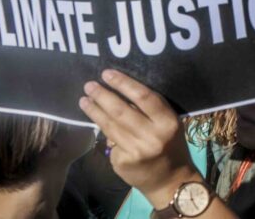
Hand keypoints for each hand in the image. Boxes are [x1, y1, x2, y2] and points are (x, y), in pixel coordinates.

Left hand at [79, 70, 200, 208]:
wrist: (170, 181)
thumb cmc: (171, 146)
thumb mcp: (169, 125)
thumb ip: (150, 111)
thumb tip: (121, 94)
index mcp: (168, 122)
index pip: (143, 97)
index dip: (123, 84)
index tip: (107, 74)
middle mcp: (152, 136)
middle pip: (121, 110)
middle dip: (102, 95)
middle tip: (89, 85)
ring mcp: (136, 150)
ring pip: (110, 126)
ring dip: (94, 111)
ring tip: (84, 99)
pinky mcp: (123, 162)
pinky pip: (110, 142)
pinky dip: (103, 131)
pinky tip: (97, 122)